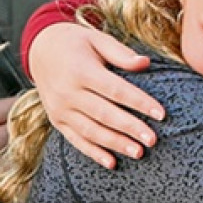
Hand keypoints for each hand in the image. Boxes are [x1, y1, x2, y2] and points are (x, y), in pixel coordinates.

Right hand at [28, 23, 163, 169]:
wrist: (41, 50)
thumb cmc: (77, 44)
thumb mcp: (97, 39)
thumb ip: (121, 53)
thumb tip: (145, 63)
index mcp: (80, 70)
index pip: (115, 90)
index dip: (139, 102)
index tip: (161, 114)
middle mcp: (68, 92)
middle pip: (104, 114)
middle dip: (130, 128)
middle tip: (152, 140)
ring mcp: (60, 109)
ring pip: (91, 131)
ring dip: (116, 144)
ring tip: (139, 153)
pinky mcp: (57, 121)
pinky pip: (76, 140)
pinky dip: (94, 153)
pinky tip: (112, 163)